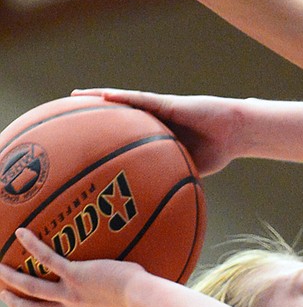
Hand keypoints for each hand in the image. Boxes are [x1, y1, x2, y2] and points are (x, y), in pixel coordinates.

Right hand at [0, 228, 147, 306]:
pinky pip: (47, 259)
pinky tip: (21, 233)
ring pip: (32, 289)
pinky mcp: (74, 274)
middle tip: (6, 297)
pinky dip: (32, 246)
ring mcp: (71, 295)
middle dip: (18, 306)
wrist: (143, 302)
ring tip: (0, 270)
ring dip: (13, 279)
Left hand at [71, 87, 245, 175]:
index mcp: (154, 138)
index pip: (121, 138)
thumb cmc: (216, 151)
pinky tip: (102, 95)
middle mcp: (151, 122)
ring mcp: (157, 110)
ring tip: (73, 97)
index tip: (78, 145)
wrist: (233, 132)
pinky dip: (121, 97)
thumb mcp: (189, 172)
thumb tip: (163, 210)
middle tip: (65, 121)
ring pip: (121, 102)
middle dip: (91, 118)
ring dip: (97, 99)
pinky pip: (139, 99)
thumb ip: (173, 183)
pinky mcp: (166, 102)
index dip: (100, 140)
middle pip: (115, 118)